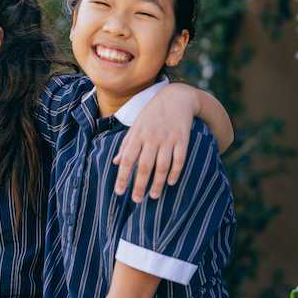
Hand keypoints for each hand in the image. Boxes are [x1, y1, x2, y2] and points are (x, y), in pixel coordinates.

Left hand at [112, 84, 197, 201]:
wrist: (176, 97)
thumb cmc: (151, 114)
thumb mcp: (135, 126)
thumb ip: (126, 144)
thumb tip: (115, 163)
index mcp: (137, 135)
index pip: (127, 160)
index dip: (122, 177)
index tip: (119, 192)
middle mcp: (152, 138)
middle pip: (144, 166)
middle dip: (139, 185)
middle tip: (136, 200)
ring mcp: (168, 139)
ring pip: (162, 166)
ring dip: (157, 183)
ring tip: (153, 196)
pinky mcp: (183, 139)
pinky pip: (179, 159)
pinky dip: (175, 172)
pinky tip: (171, 183)